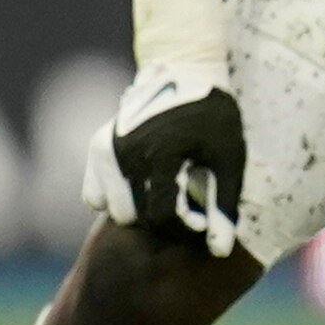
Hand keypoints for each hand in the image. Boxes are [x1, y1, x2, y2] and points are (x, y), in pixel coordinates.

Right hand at [87, 63, 248, 253]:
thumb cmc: (214, 119)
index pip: (162, 218)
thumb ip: (223, 207)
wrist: (186, 72)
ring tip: (163, 192)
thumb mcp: (229, 160)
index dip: (184, 225)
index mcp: (160, 155)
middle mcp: (125, 152)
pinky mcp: (96, 147)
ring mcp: (106, 149)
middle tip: (182, 203)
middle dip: (157, 219)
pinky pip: (94, 195)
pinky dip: (115, 195)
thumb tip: (219, 253)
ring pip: (111, 208)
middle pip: (133, 218)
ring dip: (135, 208)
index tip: (200, 216)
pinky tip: (143, 182)